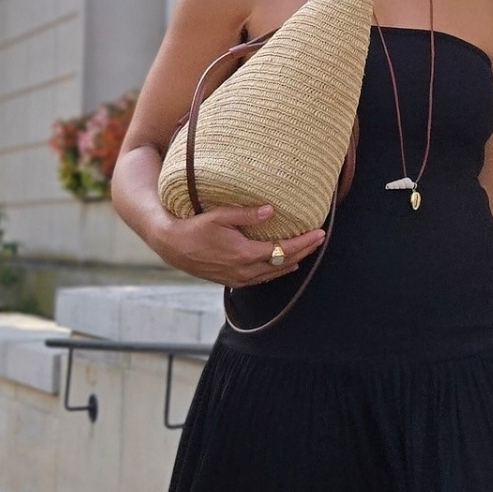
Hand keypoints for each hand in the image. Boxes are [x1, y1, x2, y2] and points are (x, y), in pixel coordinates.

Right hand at [148, 203, 324, 286]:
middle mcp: (245, 270)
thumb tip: (272, 211)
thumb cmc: (194, 227)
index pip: (283, 250)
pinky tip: (285, 265)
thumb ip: (247, 214)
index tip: (319, 233)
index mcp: (245, 254)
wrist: (172, 247)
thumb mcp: (220, 216)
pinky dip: (277, 271)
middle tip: (319, 240)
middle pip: (283, 263)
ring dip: (293, 262)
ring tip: (307, 251)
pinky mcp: (233, 280)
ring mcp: (239, 278)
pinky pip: (262, 279)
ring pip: (274, 274)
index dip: (304, 242)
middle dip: (304, 251)